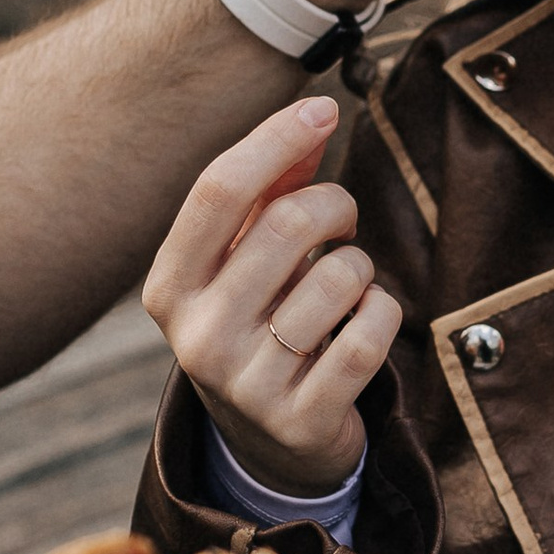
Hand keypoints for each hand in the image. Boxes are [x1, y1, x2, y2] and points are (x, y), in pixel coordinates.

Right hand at [143, 102, 397, 499]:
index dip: (275, 138)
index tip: (322, 109)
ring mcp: (247, 385)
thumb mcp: (246, 260)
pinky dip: (383, 312)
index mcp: (170, 288)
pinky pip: (370, 333)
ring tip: (347, 285)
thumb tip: (312, 116)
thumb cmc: (260, 324)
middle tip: (345, 219)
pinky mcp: (302, 420)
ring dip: (360, 267)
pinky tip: (366, 321)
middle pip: (289, 224)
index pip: (218, 190)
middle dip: (336, 204)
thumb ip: (272, 190)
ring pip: (339, 278)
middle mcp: (198, 338)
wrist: (267, 445)